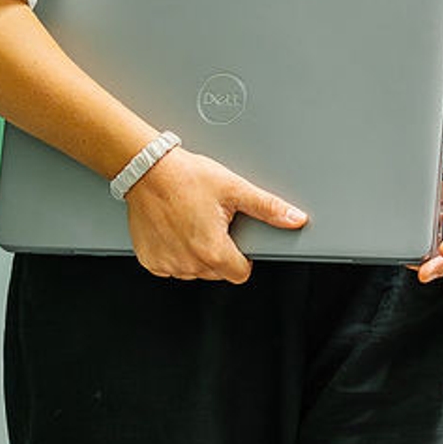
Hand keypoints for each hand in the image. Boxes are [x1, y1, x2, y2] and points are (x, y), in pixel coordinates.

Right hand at [123, 147, 304, 282]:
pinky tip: (174, 230)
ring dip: (196, 254)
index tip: (234, 238)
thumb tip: (295, 218)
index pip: (241, 274)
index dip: (242, 257)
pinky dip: (174, 253)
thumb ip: (267, 208)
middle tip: (210, 223)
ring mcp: (168, 264)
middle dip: (219, 253)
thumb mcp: (234, 189)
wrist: (148, 170)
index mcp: (213, 251)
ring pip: (194, 271)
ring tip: (191, 223)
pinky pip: (170, 266)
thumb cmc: (186, 178)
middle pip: (217, 273)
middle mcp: (189, 263)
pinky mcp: (150, 260)